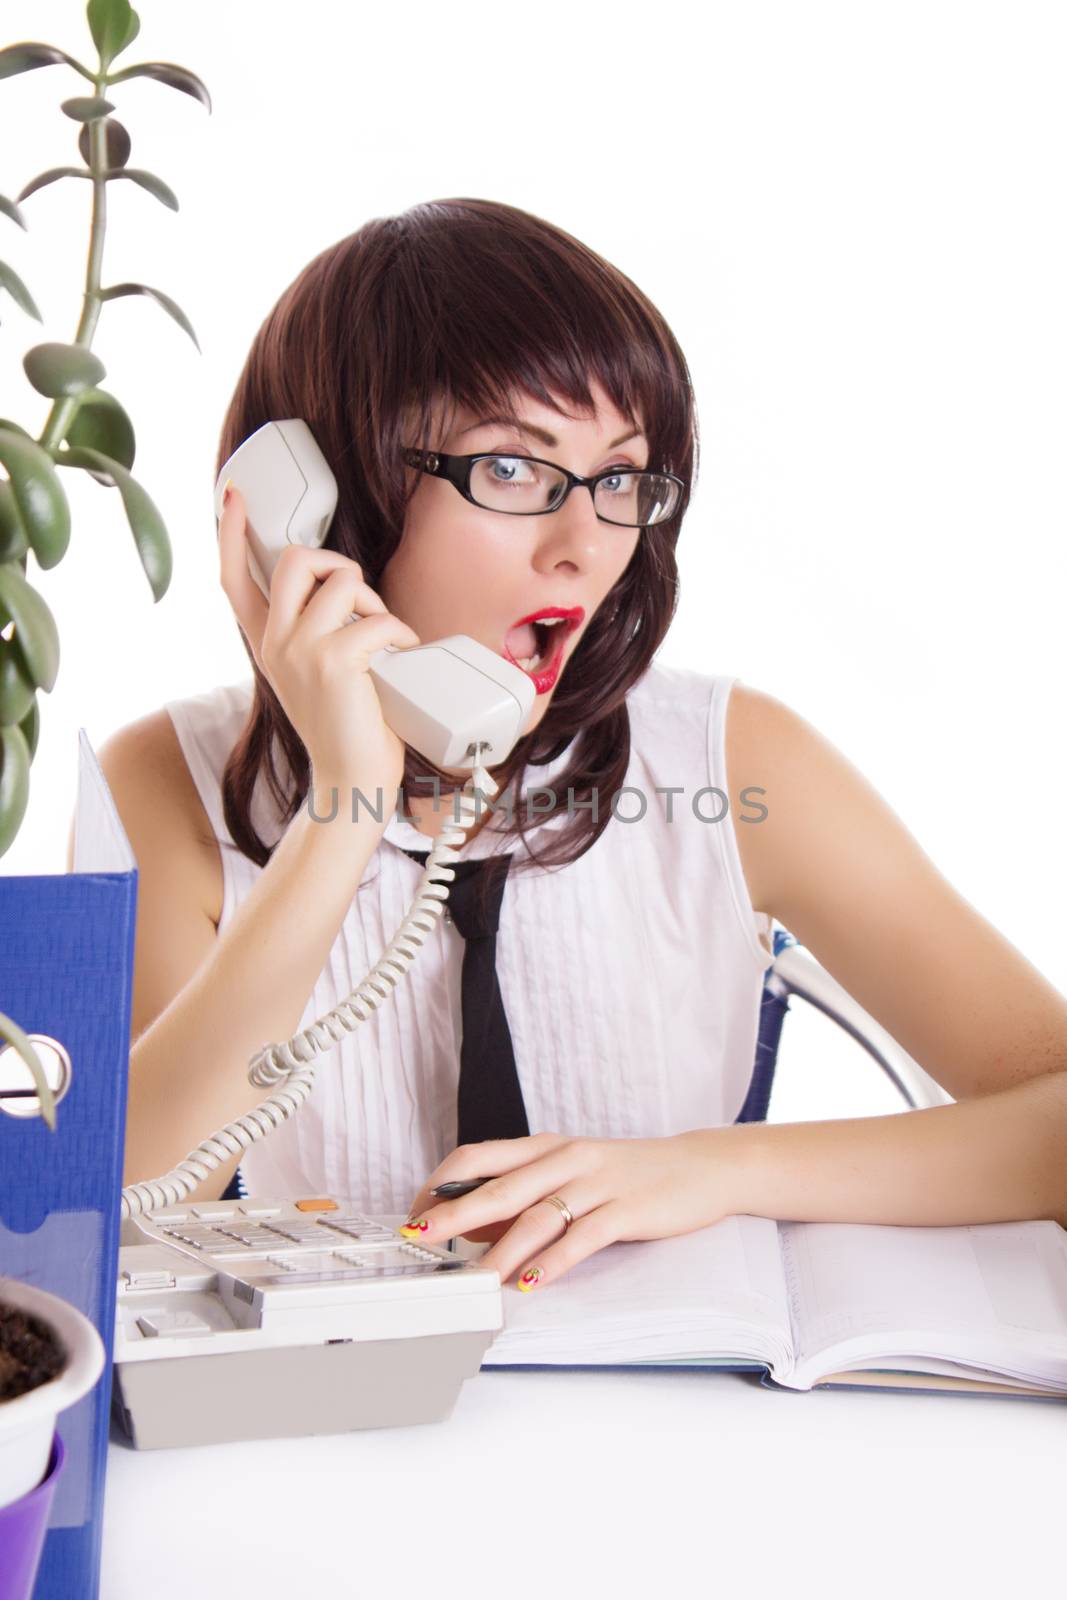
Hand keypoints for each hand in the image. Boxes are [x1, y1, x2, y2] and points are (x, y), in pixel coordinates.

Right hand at [217, 484, 419, 796]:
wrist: (351, 780)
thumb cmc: (347, 728)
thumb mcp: (318, 675)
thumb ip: (317, 635)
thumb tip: (348, 596)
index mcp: (267, 644)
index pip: (233, 580)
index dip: (230, 534)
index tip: (233, 497)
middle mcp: (275, 642)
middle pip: (294, 559)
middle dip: (337, 564)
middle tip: (358, 600)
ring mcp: (300, 650)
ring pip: (343, 580)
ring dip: (376, 602)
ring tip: (386, 636)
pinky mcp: (333, 661)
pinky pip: (376, 618)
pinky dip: (401, 631)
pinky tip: (403, 654)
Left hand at [400, 1129, 742, 1290]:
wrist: (699, 1167)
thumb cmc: (627, 1175)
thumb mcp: (571, 1173)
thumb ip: (525, 1194)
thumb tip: (471, 1229)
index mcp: (546, 1146)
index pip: (478, 1156)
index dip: (442, 1183)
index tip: (415, 1211)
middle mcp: (566, 1158)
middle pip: (500, 1186)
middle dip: (455, 1214)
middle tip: (421, 1237)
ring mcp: (597, 1183)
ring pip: (538, 1215)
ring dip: (501, 1250)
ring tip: (473, 1278)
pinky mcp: (626, 1209)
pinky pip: (583, 1237)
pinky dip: (554, 1262)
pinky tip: (533, 1282)